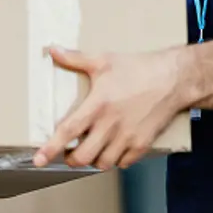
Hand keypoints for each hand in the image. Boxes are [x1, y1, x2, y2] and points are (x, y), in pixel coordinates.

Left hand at [33, 45, 186, 170]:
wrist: (174, 78)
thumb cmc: (137, 68)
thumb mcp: (104, 60)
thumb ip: (75, 59)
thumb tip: (52, 49)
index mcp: (98, 104)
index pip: (69, 130)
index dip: (51, 148)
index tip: (38, 160)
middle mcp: (111, 125)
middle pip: (83, 156)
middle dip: (72, 158)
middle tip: (70, 152)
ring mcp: (128, 137)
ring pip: (103, 163)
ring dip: (93, 160)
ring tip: (92, 149)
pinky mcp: (143, 144)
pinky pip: (123, 163)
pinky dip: (115, 160)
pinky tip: (114, 148)